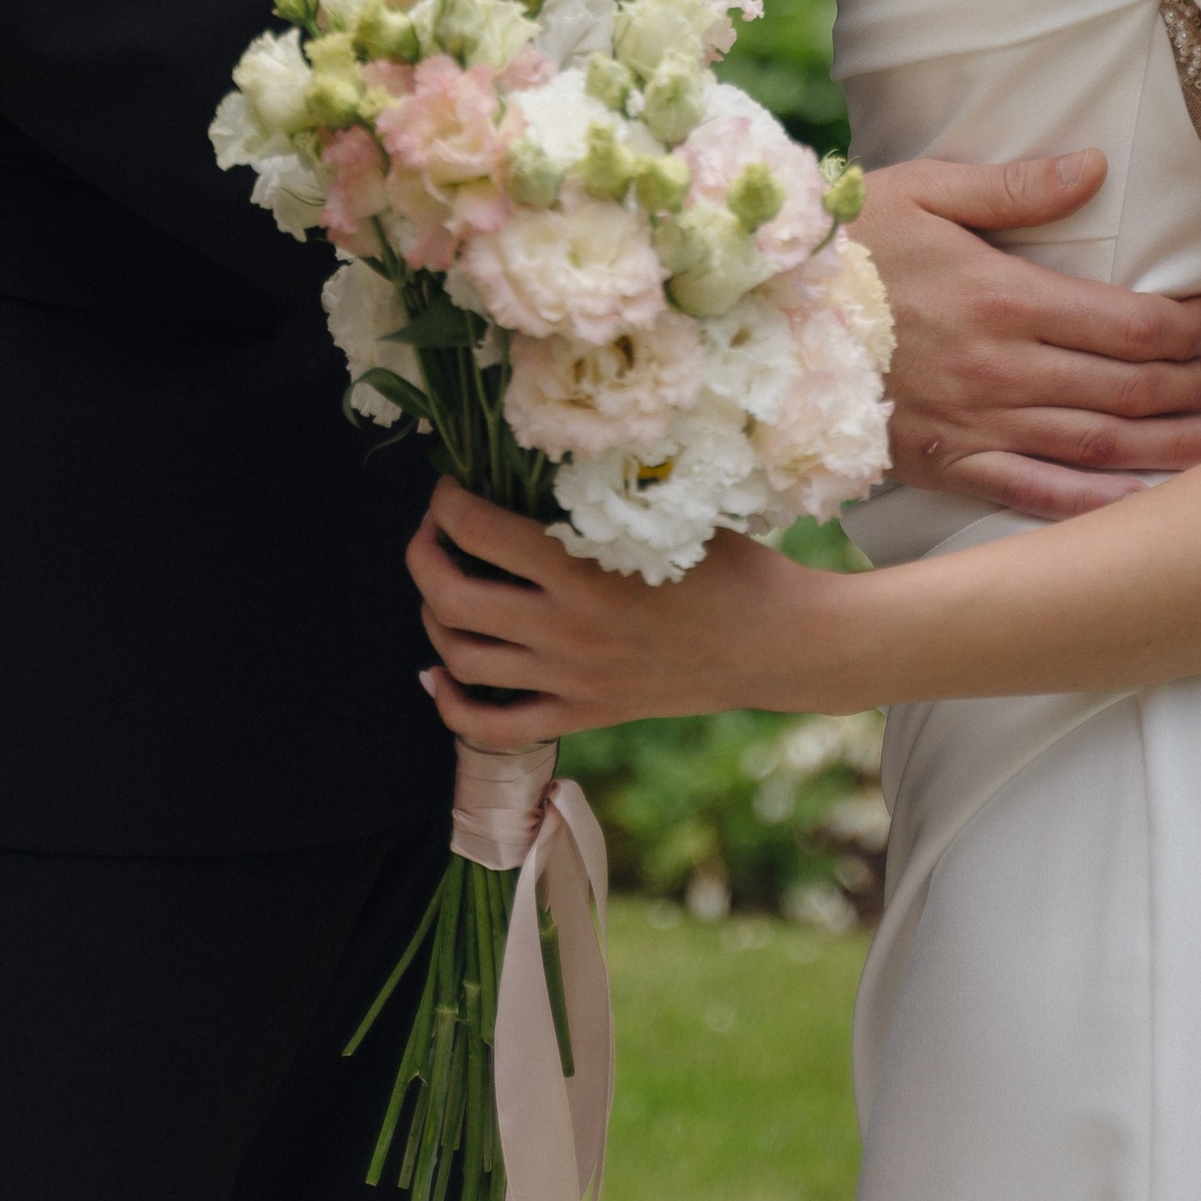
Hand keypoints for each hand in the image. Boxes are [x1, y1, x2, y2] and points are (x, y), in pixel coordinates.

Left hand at [408, 481, 853, 740]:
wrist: (777, 645)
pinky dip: (451, 702)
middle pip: (451, 599)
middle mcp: (566, 631)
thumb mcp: (665, 519)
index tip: (448, 488)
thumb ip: (597, 506)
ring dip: (433, 618)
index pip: (479, 532)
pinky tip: (440, 674)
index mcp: (584, 573)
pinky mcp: (584, 716)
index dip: (446, 504)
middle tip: (431, 532)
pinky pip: (493, 727)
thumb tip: (531, 474)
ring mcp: (571, 681)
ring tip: (442, 589)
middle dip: (423, 556)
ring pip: (461, 659)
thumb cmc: (731, 568)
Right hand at [859, 154, 1200, 520]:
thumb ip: (1014, 186)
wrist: (763, 322)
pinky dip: (1097, 506)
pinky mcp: (950, 466)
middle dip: (1195, 385)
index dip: (1184, 326)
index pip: (1128, 322)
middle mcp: (1003, 369)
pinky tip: (1144, 505)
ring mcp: (978, 425)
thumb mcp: (923, 191)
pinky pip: (1037, 497)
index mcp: (1005, 298)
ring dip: (1171, 447)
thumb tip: (1093, 167)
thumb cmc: (846, 250)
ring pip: (1098, 447)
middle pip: (1128, 387)